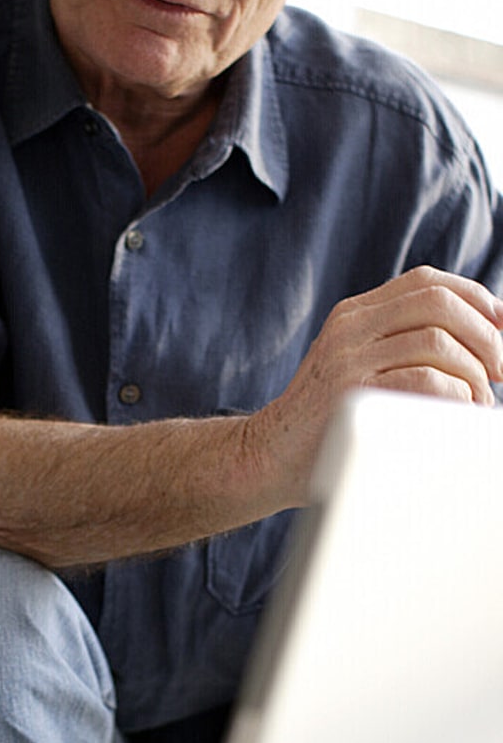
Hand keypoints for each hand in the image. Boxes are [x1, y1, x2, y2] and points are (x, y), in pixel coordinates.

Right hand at [251, 266, 502, 504]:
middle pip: (439, 303)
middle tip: (502, 370)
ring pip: (437, 341)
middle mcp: (349, 328)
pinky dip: (456, 396)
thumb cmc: (322, 425)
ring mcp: (346, 358)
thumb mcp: (358, 371)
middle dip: (487, 335)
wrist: (264, 460)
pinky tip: (457, 415)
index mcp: (354, 316)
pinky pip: (424, 380)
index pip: (429, 283)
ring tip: (479, 403)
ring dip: (474, 373)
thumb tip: (483, 349)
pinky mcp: (349, 393)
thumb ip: (401, 350)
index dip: (478, 300)